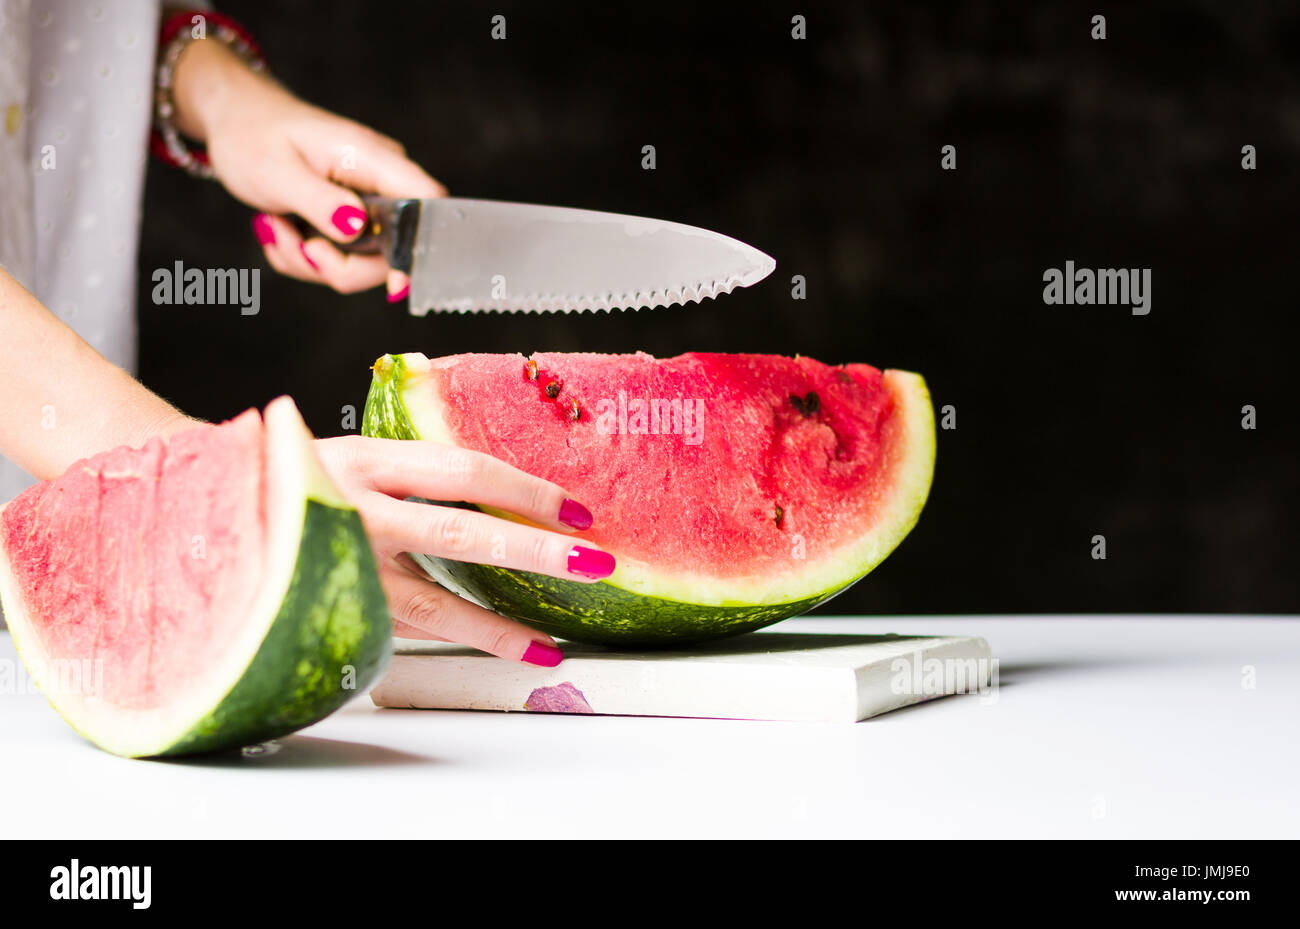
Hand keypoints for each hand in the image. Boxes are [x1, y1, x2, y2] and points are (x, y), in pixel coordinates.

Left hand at [170, 38, 444, 298]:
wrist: (235, 121)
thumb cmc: (252, 134)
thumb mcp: (276, 170)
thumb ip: (319, 201)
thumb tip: (358, 228)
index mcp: (373, 159)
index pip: (427, 202)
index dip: (419, 244)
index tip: (393, 282)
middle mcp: (381, 184)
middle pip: (394, 252)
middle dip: (341, 265)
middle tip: (298, 245)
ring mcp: (368, 205)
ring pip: (362, 264)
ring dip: (312, 261)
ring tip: (276, 226)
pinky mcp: (351, 222)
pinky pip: (340, 260)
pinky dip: (305, 257)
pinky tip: (282, 229)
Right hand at [312, 437, 613, 665]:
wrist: (196, 508)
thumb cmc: (292, 479)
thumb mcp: (348, 454)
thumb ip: (410, 471)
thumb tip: (502, 493)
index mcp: (367, 458)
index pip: (465, 470)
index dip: (526, 489)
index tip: (578, 510)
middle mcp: (353, 508)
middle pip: (462, 532)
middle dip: (535, 550)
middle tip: (593, 563)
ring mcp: (338, 565)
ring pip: (431, 603)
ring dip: (497, 627)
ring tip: (546, 646)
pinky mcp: (327, 609)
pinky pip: (399, 631)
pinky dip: (450, 644)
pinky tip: (492, 653)